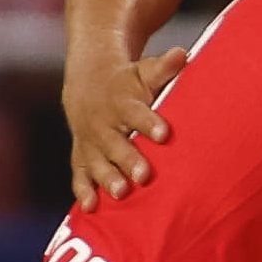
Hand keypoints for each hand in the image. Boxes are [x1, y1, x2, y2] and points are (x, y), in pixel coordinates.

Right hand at [65, 47, 184, 201]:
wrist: (88, 84)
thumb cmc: (128, 82)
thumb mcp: (144, 72)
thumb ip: (164, 68)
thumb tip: (181, 54)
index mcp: (122, 102)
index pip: (136, 112)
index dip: (149, 122)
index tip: (163, 134)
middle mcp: (103, 124)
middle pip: (116, 143)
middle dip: (129, 159)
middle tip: (144, 175)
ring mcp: (90, 142)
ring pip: (97, 162)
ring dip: (107, 177)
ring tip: (121, 193)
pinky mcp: (81, 156)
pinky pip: (80, 174)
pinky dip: (84, 190)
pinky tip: (91, 208)